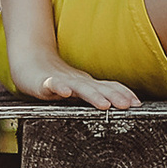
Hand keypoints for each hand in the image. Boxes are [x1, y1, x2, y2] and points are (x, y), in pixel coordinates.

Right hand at [13, 56, 138, 110]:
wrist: (29, 61)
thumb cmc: (55, 78)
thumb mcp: (79, 88)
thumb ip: (97, 94)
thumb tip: (120, 102)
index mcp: (87, 84)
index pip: (109, 87)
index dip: (123, 94)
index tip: (137, 103)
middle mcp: (77, 81)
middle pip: (98, 88)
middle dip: (114, 96)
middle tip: (128, 105)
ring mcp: (61, 81)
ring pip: (78, 88)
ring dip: (92, 95)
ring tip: (103, 105)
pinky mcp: (43, 82)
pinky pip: (52, 84)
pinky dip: (58, 87)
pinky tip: (64, 92)